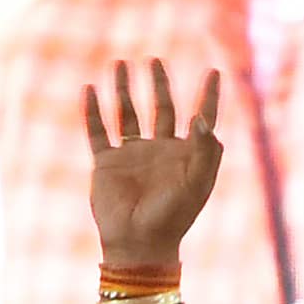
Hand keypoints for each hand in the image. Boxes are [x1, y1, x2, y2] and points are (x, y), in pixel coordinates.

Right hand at [80, 58, 228, 282]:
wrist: (137, 243)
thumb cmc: (173, 217)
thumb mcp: (196, 183)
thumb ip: (203, 150)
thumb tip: (201, 118)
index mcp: (185, 155)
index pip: (200, 118)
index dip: (208, 96)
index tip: (214, 71)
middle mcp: (159, 150)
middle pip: (160, 108)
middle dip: (158, 84)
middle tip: (154, 60)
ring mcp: (132, 156)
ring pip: (127, 113)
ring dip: (123, 89)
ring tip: (119, 63)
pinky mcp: (107, 163)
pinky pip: (98, 131)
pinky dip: (92, 111)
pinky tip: (90, 89)